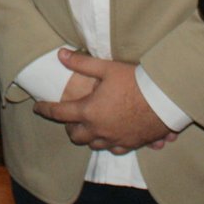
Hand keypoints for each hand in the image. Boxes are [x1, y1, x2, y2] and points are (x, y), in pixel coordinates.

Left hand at [32, 51, 173, 152]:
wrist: (166, 99)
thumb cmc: (135, 81)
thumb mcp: (106, 68)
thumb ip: (81, 63)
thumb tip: (60, 54)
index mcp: (89, 111)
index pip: (59, 113)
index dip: (46, 109)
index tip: (38, 108)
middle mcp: (99, 130)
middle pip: (76, 136)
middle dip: (69, 128)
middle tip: (69, 118)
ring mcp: (116, 140)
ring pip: (94, 145)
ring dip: (89, 137)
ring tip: (89, 126)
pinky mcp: (131, 144)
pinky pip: (115, 148)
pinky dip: (110, 142)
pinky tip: (112, 134)